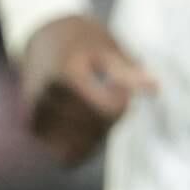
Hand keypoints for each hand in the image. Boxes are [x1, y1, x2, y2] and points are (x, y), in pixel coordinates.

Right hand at [18, 14, 156, 165]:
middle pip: (94, 130)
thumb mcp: (106, 46)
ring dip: (98, 135)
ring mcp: (36, 115)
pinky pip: (66, 154)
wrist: (43, 36)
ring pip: (79, 148)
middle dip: (112, 119)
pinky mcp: (34, 128)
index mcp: (65, 75)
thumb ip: (127, 70)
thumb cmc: (82, 38)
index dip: (123, 103)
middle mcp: (45, 98)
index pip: (106, 110)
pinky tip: (90, 124)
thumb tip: (156, 89)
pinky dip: (83, 146)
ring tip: (99, 108)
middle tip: (112, 95)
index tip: (121, 86)